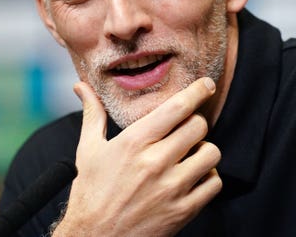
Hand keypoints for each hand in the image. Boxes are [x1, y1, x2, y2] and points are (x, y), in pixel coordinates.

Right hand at [52, 78, 222, 236]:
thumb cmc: (90, 193)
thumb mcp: (88, 151)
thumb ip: (93, 114)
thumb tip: (81, 86)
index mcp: (134, 142)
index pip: (177, 107)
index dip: (197, 92)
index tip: (206, 85)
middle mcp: (155, 162)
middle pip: (199, 127)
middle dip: (195, 124)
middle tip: (186, 131)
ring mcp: (171, 188)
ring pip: (211, 153)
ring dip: (204, 150)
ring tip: (190, 155)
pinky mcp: (183, 211)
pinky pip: (214, 183)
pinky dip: (209, 177)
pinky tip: (193, 178)